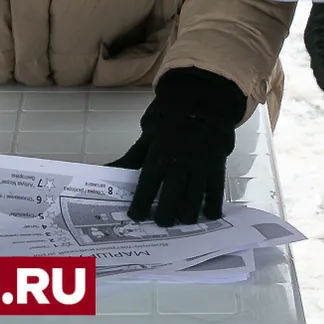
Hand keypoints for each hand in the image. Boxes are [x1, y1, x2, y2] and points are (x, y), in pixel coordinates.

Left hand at [112, 67, 246, 225]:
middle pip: (170, 201)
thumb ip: (130, 159)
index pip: (146, 189)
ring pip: (193, 202)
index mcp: (158, 157)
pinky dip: (211, 208)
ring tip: (182, 221)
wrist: (203, 100)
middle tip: (161, 223)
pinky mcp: (217, 168)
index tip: (136, 216)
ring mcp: (200, 168)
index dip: (140, 207)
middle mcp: (179, 165)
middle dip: (164, 217)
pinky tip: (207, 215)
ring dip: (187, 216)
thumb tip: (105, 172)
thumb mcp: (148, 136)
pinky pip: (215, 194)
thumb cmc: (170, 120)